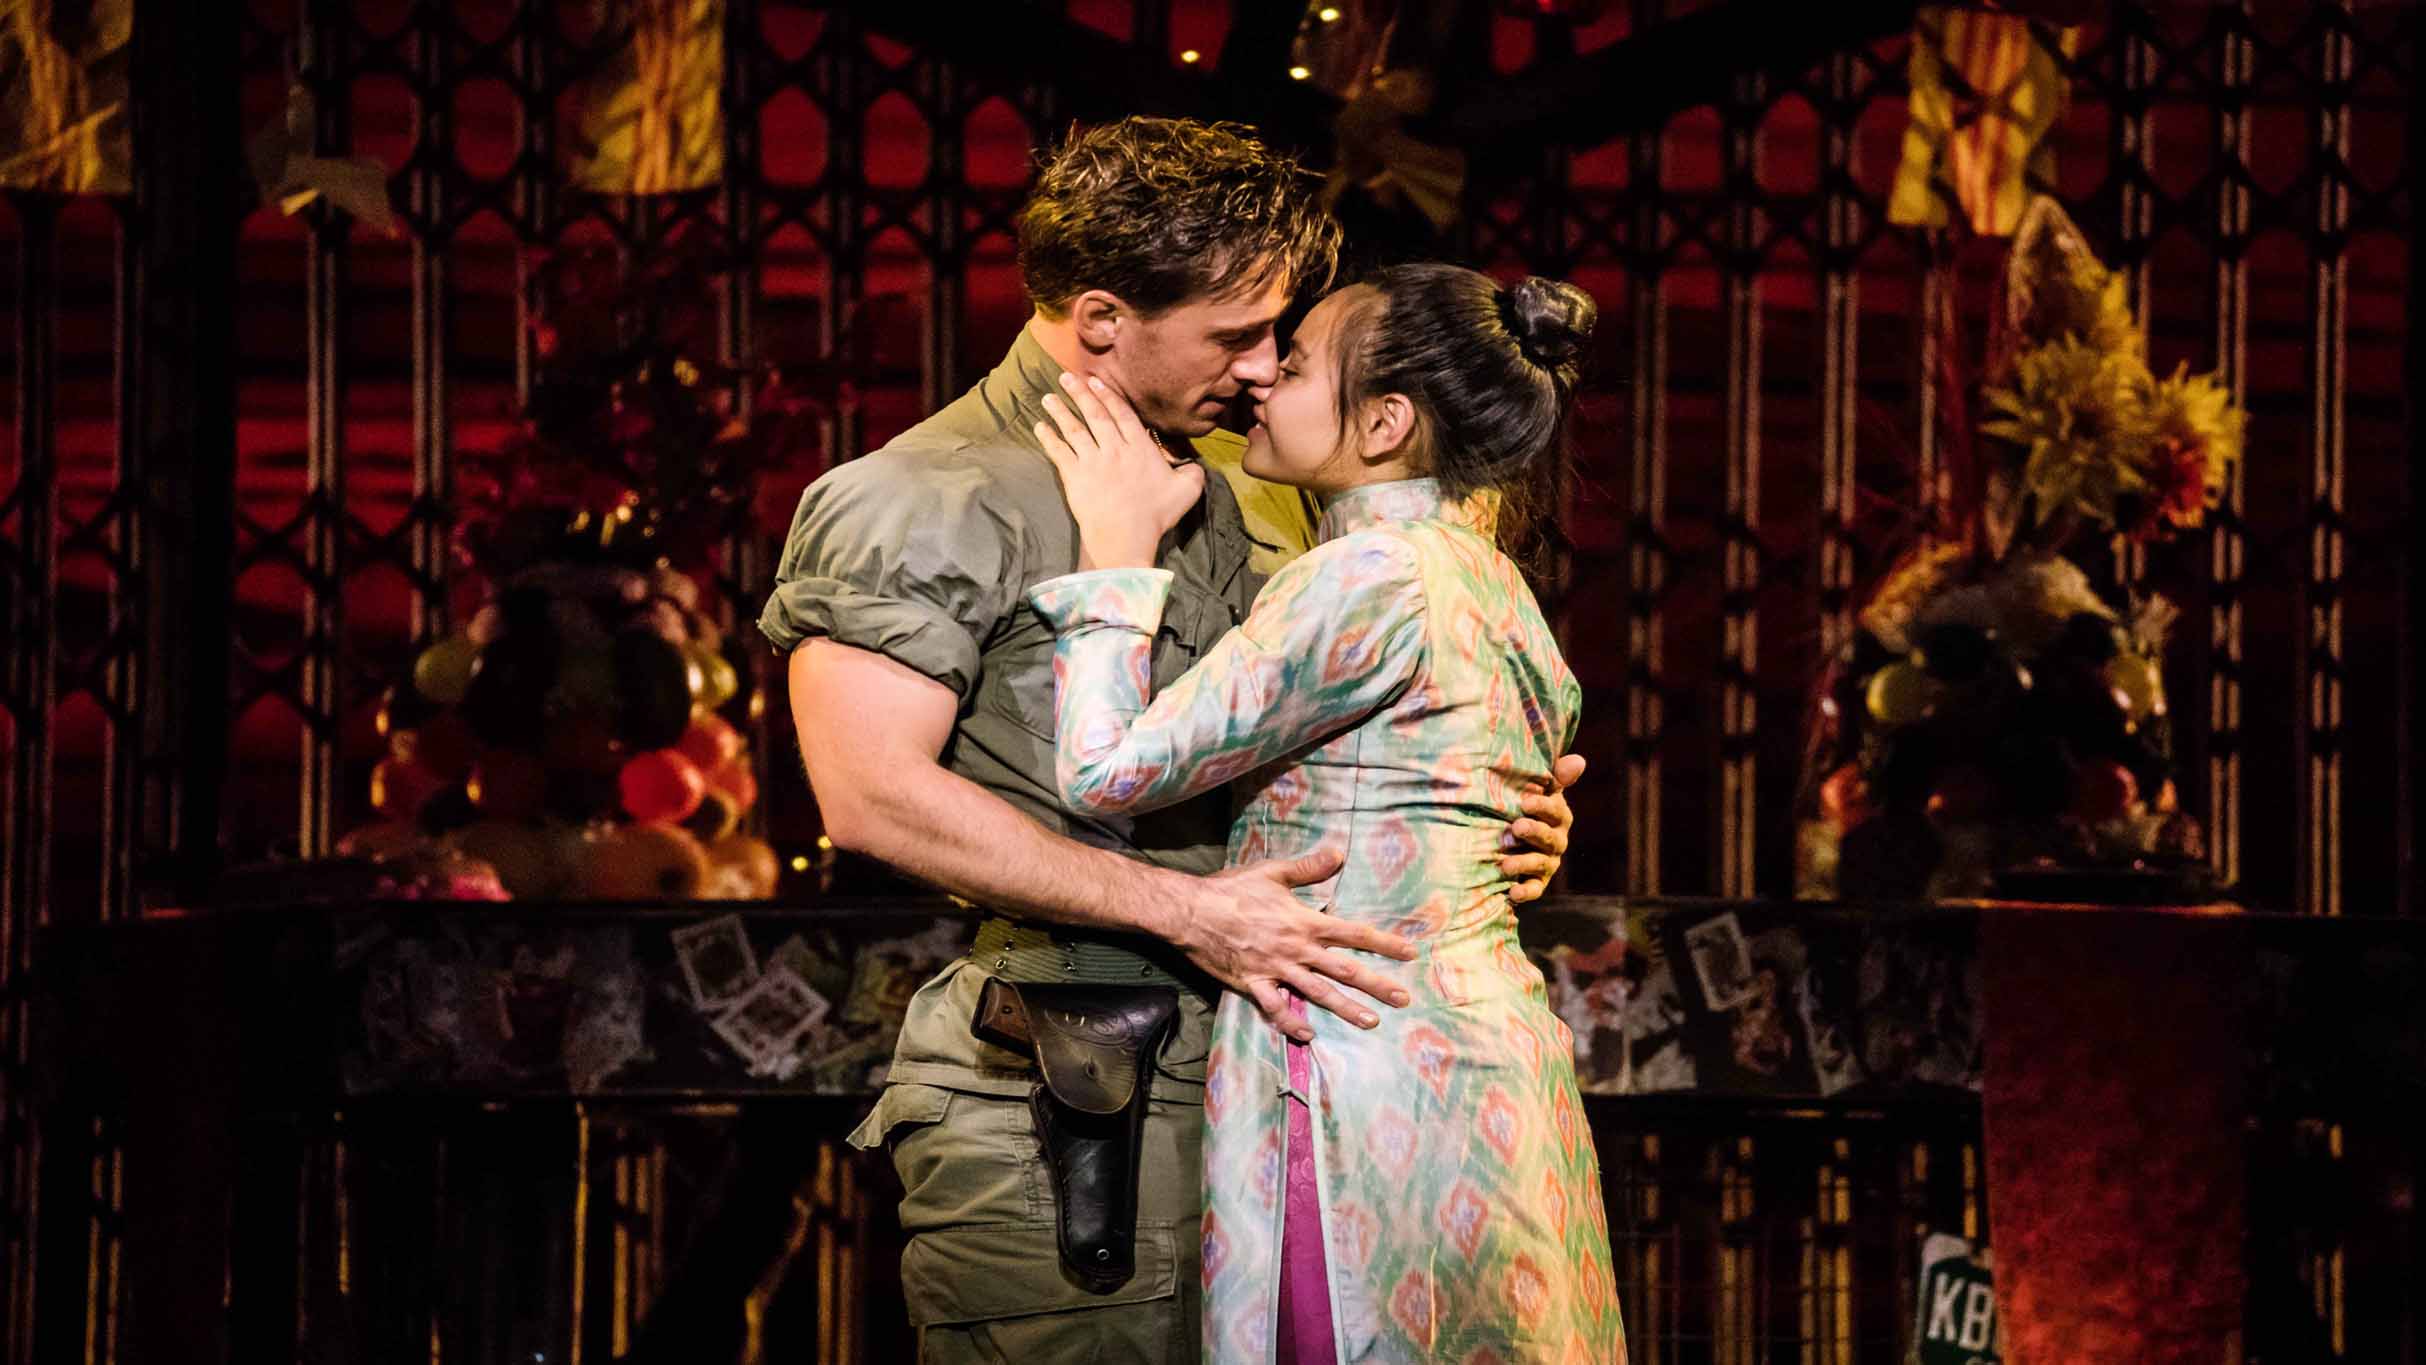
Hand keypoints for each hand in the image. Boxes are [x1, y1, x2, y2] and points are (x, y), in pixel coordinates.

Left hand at [1035, 372, 1205, 568]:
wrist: (1126, 534)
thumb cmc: (1157, 514)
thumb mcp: (1187, 490)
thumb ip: (1193, 472)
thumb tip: (1194, 465)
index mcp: (1140, 448)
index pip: (1122, 415)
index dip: (1109, 396)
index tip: (1096, 382)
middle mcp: (1114, 449)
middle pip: (1095, 415)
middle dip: (1080, 393)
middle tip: (1067, 377)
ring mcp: (1092, 461)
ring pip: (1074, 429)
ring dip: (1060, 411)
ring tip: (1048, 397)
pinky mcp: (1075, 477)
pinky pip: (1059, 452)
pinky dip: (1048, 439)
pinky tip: (1040, 427)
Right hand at [1162, 848, 1416, 1042]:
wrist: (1191, 912)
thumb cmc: (1232, 889)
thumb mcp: (1273, 872)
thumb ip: (1309, 868)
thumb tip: (1339, 853)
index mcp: (1304, 922)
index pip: (1353, 933)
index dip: (1384, 943)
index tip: (1409, 952)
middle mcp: (1296, 949)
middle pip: (1344, 969)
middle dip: (1376, 984)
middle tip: (1402, 998)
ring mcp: (1276, 970)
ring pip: (1318, 993)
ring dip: (1346, 1009)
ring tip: (1371, 1022)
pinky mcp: (1253, 984)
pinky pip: (1276, 1008)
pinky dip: (1292, 1023)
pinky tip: (1308, 1036)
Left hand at [1500, 753, 1584, 903]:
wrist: (1507, 838)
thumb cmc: (1523, 807)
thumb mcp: (1536, 789)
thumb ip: (1555, 777)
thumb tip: (1579, 760)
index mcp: (1558, 816)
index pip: (1556, 810)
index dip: (1543, 806)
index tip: (1525, 802)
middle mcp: (1557, 840)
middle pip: (1550, 838)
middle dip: (1534, 832)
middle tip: (1517, 827)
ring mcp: (1547, 862)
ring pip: (1541, 864)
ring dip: (1524, 863)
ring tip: (1505, 864)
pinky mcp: (1536, 882)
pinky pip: (1533, 889)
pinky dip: (1525, 892)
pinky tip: (1512, 892)